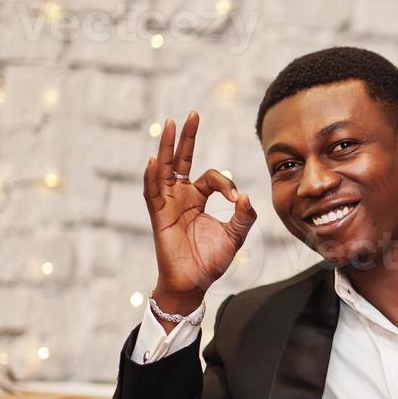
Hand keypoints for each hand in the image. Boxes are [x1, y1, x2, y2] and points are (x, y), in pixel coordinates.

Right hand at [144, 111, 256, 299]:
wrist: (194, 284)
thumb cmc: (210, 260)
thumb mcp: (235, 236)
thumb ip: (243, 216)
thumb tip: (245, 197)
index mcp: (198, 198)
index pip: (211, 177)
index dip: (225, 183)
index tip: (236, 198)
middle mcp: (181, 197)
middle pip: (182, 161)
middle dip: (187, 138)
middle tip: (192, 114)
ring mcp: (168, 205)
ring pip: (165, 170)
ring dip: (168, 148)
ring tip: (170, 125)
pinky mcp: (159, 217)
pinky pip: (153, 194)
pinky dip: (152, 177)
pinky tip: (154, 160)